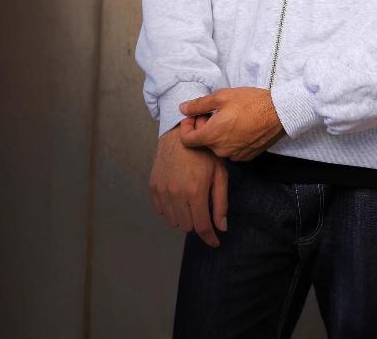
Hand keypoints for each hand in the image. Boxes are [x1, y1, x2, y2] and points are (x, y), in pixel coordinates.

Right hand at [149, 117, 228, 247]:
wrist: (180, 134)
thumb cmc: (204, 153)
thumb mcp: (220, 174)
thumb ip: (221, 203)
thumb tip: (222, 227)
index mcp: (195, 192)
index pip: (202, 226)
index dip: (210, 238)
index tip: (215, 242)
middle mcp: (176, 194)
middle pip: (187, 226)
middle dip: (198, 223)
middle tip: (204, 211)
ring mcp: (163, 191)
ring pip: (173, 221)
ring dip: (184, 217)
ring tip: (191, 202)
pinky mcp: (153, 188)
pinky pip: (161, 211)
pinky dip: (171, 210)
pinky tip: (179, 198)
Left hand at [178, 86, 287, 161]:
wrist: (279, 113)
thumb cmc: (251, 102)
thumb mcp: (222, 97)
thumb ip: (199, 104)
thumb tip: (182, 108)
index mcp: (212, 136)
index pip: (187, 140)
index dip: (186, 128)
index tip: (194, 117)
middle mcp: (221, 150)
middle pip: (204, 142)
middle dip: (204, 128)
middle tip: (214, 113)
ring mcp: (235, 155)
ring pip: (218, 147)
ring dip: (219, 135)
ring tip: (229, 119)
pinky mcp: (247, 156)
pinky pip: (232, 150)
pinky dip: (232, 141)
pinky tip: (240, 127)